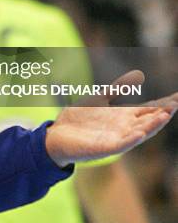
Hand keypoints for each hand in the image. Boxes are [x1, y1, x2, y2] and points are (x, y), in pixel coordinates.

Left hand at [46, 71, 177, 167]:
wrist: (57, 135)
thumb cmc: (78, 118)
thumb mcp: (99, 99)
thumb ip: (117, 88)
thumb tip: (137, 75)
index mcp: (123, 116)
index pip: (149, 109)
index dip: (164, 104)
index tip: (177, 97)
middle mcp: (123, 128)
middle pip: (148, 120)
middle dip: (163, 113)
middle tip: (176, 103)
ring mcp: (115, 139)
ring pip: (139, 133)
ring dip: (152, 125)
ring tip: (165, 115)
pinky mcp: (103, 148)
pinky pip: (120, 144)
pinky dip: (131, 138)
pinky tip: (140, 132)